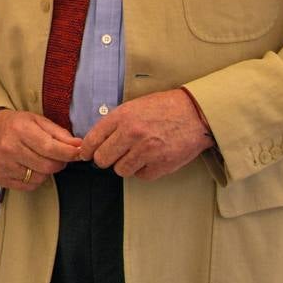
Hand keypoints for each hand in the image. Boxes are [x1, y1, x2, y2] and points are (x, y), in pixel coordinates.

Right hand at [0, 108, 81, 190]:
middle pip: (47, 166)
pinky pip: (29, 186)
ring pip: (40, 178)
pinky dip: (35, 179)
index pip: (50, 148)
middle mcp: (10, 148)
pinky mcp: (1, 178)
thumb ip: (59, 133)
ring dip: (46, 171)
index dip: (68, 153)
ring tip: (40, 160)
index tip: (79, 153)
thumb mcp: (36, 120)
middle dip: (59, 163)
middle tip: (57, 156)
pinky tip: (29, 167)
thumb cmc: (14, 125)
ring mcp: (4, 165)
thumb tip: (78, 145)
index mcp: (20, 130)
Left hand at [79, 89, 213, 178]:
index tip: (86, 155)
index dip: (87, 150)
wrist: (196, 113)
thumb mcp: (135, 106)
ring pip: (120, 170)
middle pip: (102, 159)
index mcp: (122, 116)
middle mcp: (131, 134)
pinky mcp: (160, 165)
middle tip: (114, 156)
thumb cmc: (165, 108)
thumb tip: (96, 141)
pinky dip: (144, 170)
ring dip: (126, 165)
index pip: (93, 140)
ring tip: (138, 154)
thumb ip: (116, 122)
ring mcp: (146, 151)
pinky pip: (141, 176)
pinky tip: (152, 159)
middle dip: (106, 159)